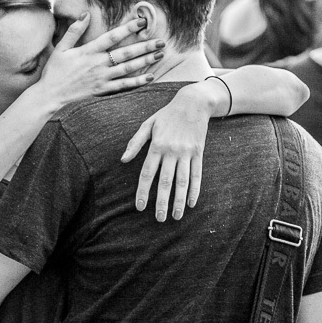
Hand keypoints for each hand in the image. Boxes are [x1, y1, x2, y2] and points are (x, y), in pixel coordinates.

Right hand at [37, 14, 164, 105]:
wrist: (49, 95)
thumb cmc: (54, 71)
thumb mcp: (61, 48)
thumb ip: (74, 30)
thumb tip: (86, 14)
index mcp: (88, 51)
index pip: (112, 37)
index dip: (128, 28)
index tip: (142, 21)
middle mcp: (98, 64)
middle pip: (126, 53)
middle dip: (144, 46)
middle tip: (161, 41)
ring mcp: (101, 78)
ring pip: (128, 68)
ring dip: (145, 61)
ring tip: (159, 54)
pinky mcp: (102, 90)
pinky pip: (123, 85)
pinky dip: (137, 81)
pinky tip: (150, 77)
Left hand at [122, 83, 215, 221]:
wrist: (193, 103)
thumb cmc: (167, 115)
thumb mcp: (148, 124)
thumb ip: (135, 142)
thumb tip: (122, 160)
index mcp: (157, 145)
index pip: (148, 173)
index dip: (143, 191)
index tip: (140, 207)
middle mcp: (172, 151)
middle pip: (166, 181)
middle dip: (162, 202)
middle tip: (159, 219)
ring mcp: (187, 153)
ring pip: (183, 181)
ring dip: (179, 200)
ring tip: (176, 216)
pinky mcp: (199, 153)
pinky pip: (197, 174)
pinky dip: (195, 190)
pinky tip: (191, 203)